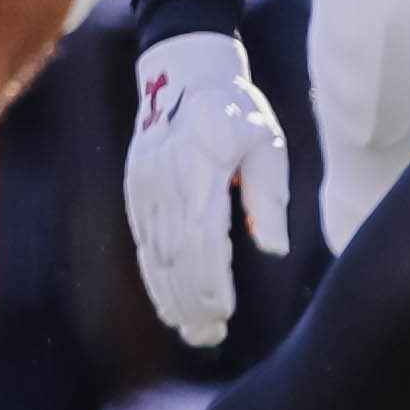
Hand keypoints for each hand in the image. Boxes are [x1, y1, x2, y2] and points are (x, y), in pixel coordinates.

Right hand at [127, 30, 289, 349]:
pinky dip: (155, 278)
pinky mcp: (134, 192)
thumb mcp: (266, 142)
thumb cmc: (238, 110)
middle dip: (191, 300)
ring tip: (194, 331)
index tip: (225, 312)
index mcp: (200, 168)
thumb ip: (268, 195)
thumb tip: (275, 248)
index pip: (202, 237)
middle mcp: (164, 182)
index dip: (210, 281)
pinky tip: (170, 304)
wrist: (183, 73)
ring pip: (155, 255)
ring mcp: (143, 188)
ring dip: (171, 297)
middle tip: (210, 336)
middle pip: (175, 255)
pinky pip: (143, 244)